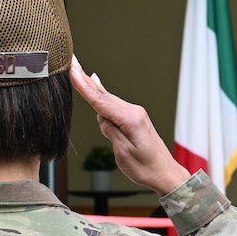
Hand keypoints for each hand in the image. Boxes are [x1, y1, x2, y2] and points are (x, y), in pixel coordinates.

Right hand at [69, 57, 190, 196]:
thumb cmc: (146, 168)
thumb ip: (111, 131)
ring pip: (107, 100)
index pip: (101, 101)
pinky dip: (101, 95)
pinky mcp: (134, 118)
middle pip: (103, 95)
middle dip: (85, 80)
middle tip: (71, 62)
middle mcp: (134, 112)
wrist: (165, 173)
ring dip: (91, 88)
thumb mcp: (123, 153)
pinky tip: (95, 84)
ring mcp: (135, 114)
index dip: (84, 86)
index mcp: (131, 120)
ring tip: (76, 71)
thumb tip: (102, 117)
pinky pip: (113, 106)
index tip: (73, 71)